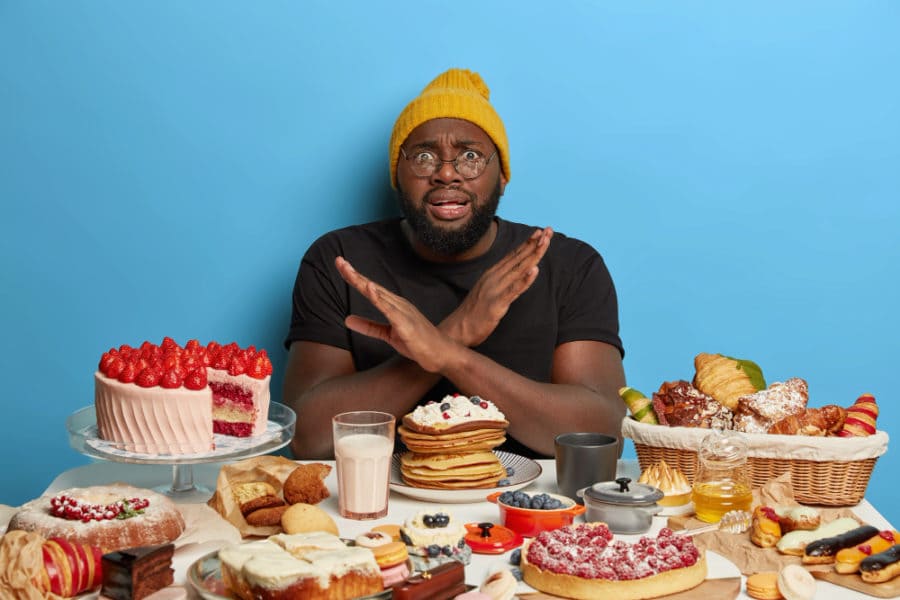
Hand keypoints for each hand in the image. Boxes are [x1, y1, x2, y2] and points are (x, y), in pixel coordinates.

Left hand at [335, 256, 460, 372]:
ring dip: (363, 282)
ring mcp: (402, 312)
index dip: (354, 277)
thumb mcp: (387, 334)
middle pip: (371, 286)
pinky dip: (378, 298)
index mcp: (392, 304)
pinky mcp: (406, 324)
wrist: (440, 353)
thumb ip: (368, 326)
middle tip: (338, 260)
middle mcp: (397, 303)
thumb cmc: (417, 342)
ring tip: (348, 270)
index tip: (341, 265)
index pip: (370, 288)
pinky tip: (369, 289)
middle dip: (354, 274)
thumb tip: (346, 319)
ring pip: (378, 294)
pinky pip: (390, 310)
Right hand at [443, 227, 552, 345]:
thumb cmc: (474, 312)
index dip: (529, 243)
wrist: (458, 328)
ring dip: (533, 256)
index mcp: (492, 274)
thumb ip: (501, 280)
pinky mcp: (496, 303)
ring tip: (545, 243)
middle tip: (549, 230)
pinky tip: (534, 270)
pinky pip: (513, 290)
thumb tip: (516, 274)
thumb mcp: (488, 290)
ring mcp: (495, 289)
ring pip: (518, 269)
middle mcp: (494, 277)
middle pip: (518, 258)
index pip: (514, 255)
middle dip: (535, 244)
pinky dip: (524, 280)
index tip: (541, 232)